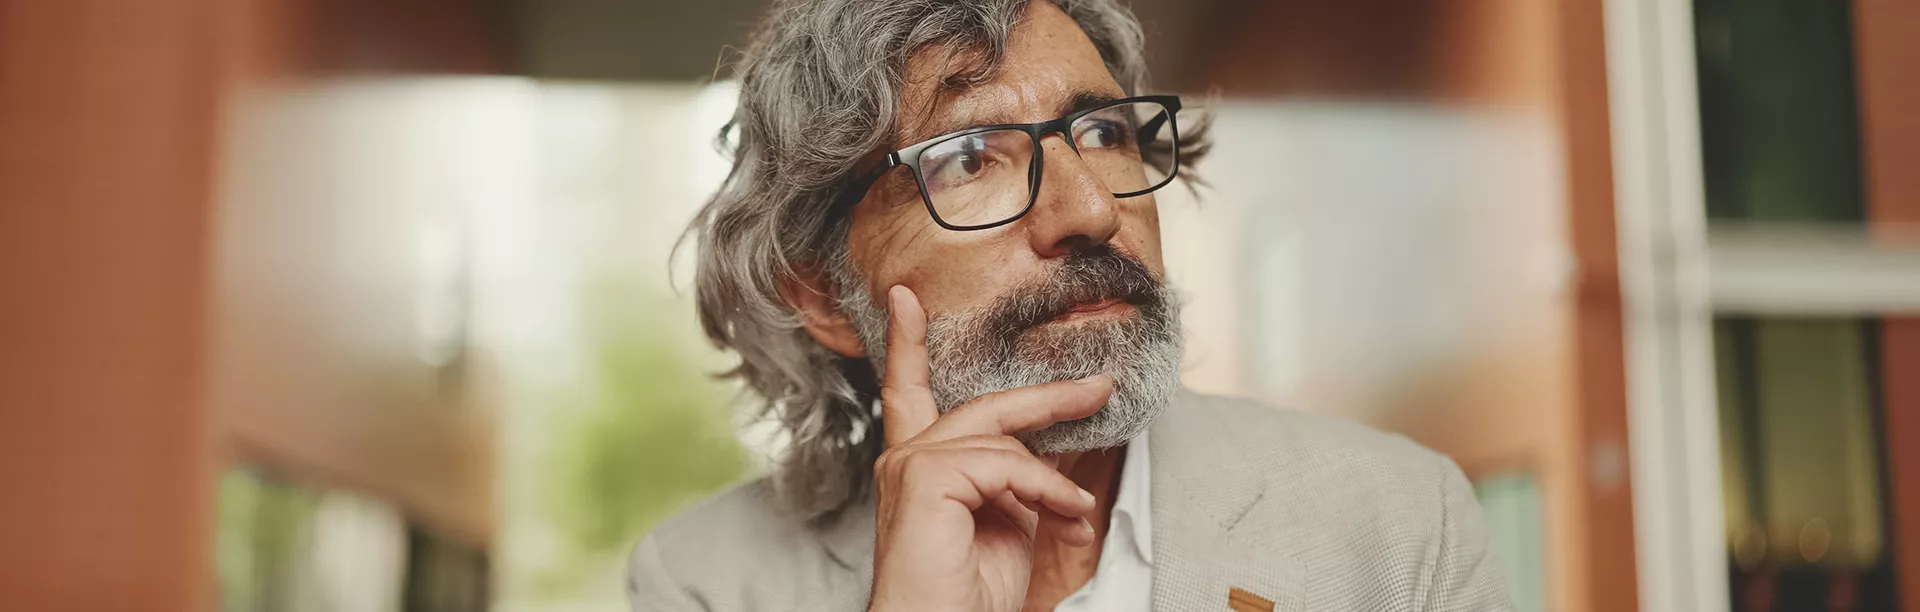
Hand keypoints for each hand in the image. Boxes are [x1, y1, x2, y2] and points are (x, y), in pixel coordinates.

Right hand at [866, 285, 1111, 611]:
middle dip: (1048, 397)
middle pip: (983, 405)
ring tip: (1080, 514)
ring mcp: (911, 465)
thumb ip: (1014, 483)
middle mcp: (905, 460)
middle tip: (1100, 387)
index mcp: (918, 469)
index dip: (909, 345)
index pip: (908, 393)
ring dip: (1055, 479)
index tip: (906, 299)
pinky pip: (1007, 464)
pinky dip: (1047, 490)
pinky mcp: (925, 478)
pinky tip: (1067, 517)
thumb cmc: (966, 599)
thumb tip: (1051, 458)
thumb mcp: (1005, 527)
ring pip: (1003, 440)